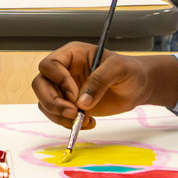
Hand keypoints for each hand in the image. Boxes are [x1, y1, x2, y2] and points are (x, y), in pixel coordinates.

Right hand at [32, 43, 177, 128]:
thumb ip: (99, 80)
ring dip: (58, 115)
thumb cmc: (129, 71)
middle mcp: (63, 71)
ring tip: (82, 119)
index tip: (75, 94)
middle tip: (72, 112)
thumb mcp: (118, 69)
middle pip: (40, 85)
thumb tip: (82, 102)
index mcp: (72, 55)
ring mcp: (64, 89)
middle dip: (52, 102)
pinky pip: (56, 115)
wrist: (137, 88)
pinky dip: (67, 123)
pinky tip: (88, 122)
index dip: (59, 81)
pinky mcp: (69, 105)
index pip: (50, 65)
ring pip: (44, 102)